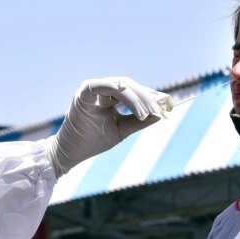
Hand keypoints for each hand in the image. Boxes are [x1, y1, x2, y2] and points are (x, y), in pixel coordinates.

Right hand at [47, 77, 171, 176]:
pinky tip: (124, 90)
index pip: (134, 91)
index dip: (150, 97)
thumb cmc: (94, 141)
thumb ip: (139, 120)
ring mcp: (92, 90)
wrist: (72, 153)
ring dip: (135, 98)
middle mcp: (101, 90)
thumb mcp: (122, 130)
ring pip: (120, 86)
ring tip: (146, 113)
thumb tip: (160, 114)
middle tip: (159, 110)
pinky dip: (112, 86)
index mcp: (110, 97)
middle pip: (130, 86)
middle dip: (146, 98)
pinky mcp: (83, 93)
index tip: (167, 105)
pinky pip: (100, 85)